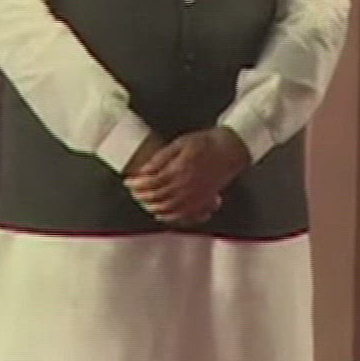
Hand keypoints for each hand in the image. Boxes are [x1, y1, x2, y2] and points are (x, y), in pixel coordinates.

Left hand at [124, 128, 250, 225]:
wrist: (231, 149)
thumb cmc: (207, 142)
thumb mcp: (181, 142)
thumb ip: (161, 158)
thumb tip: (144, 170)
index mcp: (179, 171)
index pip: (151, 183)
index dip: (136, 184)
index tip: (128, 182)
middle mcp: (186, 187)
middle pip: (157, 198)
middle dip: (141, 196)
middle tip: (133, 192)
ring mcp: (195, 196)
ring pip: (168, 209)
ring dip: (152, 207)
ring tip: (143, 202)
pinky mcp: (202, 202)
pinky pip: (183, 216)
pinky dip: (169, 217)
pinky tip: (161, 214)